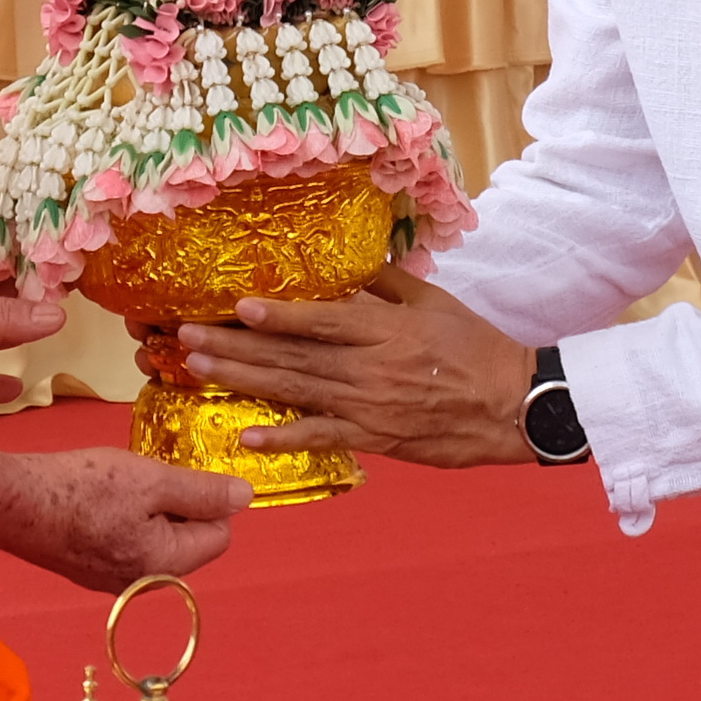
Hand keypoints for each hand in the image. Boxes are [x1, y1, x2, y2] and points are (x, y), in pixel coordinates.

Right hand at [12, 446, 243, 589]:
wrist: (11, 503)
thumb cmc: (80, 488)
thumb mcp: (151, 479)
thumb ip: (201, 491)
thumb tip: (246, 497)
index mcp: (165, 566)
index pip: (219, 535)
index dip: (210, 498)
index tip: (183, 470)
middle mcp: (141, 584)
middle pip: (187, 540)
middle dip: (177, 503)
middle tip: (148, 472)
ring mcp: (111, 579)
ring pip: (155, 538)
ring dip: (149, 507)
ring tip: (121, 480)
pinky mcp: (87, 568)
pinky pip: (125, 541)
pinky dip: (122, 517)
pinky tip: (98, 494)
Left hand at [172, 269, 543, 470]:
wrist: (514, 405)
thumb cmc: (477, 347)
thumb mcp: (434, 302)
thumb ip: (386, 282)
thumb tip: (347, 261)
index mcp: (386, 329)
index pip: (323, 320)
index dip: (279, 315)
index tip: (237, 306)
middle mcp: (371, 367)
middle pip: (294, 356)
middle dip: (237, 346)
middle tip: (186, 338)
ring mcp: (370, 406)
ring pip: (296, 392)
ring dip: (244, 381)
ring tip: (199, 369)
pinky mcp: (376, 438)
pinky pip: (322, 437)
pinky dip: (284, 438)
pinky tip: (246, 434)